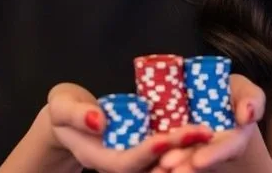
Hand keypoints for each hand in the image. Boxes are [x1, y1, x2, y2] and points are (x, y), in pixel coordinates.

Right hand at [46, 83, 214, 172]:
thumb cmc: (63, 109)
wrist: (69, 117)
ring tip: (209, 133)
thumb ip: (77, 114)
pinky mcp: (143, 146)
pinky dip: (182, 142)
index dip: (147, 151)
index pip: (126, 162)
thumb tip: (98, 121)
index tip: (166, 136)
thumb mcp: (61, 107)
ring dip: (186, 149)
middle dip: (177, 150)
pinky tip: (202, 129)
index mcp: (99, 157)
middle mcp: (120, 162)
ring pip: (162, 161)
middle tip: (203, 132)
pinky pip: (164, 150)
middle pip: (151, 165)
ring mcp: (132, 156)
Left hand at [150, 74, 265, 172]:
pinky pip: (168, 150)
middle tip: (168, 166)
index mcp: (234, 140)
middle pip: (200, 159)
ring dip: (170, 163)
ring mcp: (194, 149)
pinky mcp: (176, 144)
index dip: (213, 156)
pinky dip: (158, 155)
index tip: (198, 161)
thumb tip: (247, 115)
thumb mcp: (247, 91)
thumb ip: (253, 100)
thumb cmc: (233, 92)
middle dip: (185, 164)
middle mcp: (214, 149)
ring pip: (183, 159)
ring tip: (157, 166)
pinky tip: (148, 159)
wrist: (214, 91)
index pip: (226, 150)